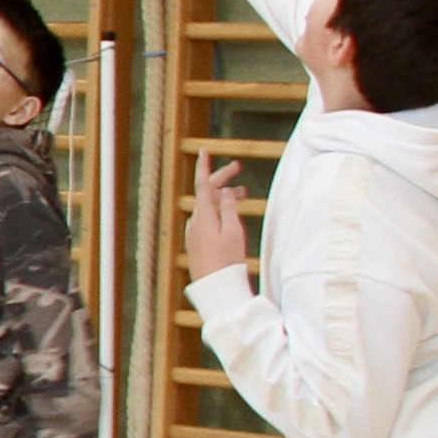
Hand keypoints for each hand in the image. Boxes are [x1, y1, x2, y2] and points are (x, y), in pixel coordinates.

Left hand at [186, 157, 253, 279]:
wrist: (217, 287)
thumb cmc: (227, 260)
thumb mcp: (233, 230)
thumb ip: (228, 207)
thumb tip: (224, 191)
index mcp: (203, 216)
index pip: (203, 184)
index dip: (204, 166)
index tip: (204, 150)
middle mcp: (195, 222)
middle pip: (206, 193)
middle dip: (222, 178)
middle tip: (237, 168)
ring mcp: (194, 232)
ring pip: (209, 205)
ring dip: (224, 195)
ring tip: (243, 193)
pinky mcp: (197, 242)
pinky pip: (208, 218)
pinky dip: (220, 209)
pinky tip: (232, 212)